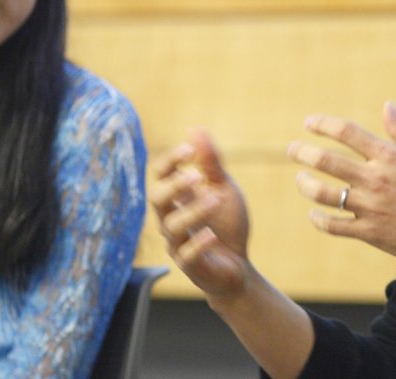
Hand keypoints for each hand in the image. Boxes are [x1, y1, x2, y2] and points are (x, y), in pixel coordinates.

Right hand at [150, 129, 251, 299]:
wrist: (238, 265)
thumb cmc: (226, 224)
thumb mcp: (223, 188)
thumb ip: (210, 163)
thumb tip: (195, 129)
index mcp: (178, 197)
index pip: (161, 175)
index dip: (171, 161)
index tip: (190, 150)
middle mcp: (171, 218)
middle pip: (157, 199)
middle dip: (174, 186)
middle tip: (196, 176)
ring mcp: (178, 243)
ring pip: (172, 226)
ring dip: (193, 211)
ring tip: (215, 200)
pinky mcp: (191, 266)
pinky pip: (186, 255)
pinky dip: (198, 243)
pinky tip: (212, 234)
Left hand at [289, 101, 395, 265]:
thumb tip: (387, 105)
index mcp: (389, 156)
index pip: (346, 132)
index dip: (323, 124)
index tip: (308, 123)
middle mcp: (376, 179)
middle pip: (326, 161)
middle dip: (303, 152)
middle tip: (292, 150)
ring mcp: (371, 207)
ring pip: (323, 194)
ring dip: (305, 184)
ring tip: (300, 179)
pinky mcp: (370, 233)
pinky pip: (333, 226)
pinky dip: (318, 219)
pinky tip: (313, 213)